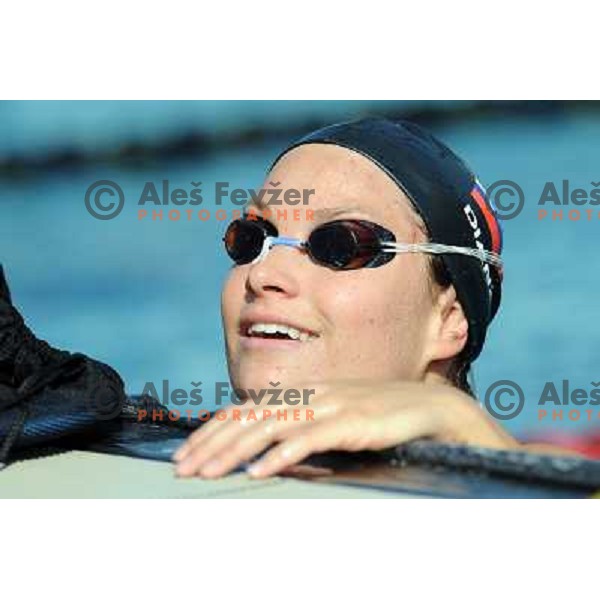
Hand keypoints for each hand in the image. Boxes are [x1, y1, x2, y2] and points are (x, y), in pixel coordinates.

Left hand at [172, 379, 520, 478]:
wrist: (426, 407)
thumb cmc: (377, 416)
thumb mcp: (331, 418)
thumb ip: (300, 428)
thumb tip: (264, 451)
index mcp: (301, 394)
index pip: (245, 410)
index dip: (212, 431)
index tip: (186, 454)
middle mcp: (309, 396)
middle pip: (249, 418)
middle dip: (211, 444)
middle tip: (182, 468)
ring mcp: (330, 406)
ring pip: (270, 427)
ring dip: (234, 451)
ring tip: (207, 473)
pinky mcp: (352, 422)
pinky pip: (309, 439)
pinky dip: (282, 454)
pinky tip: (260, 471)